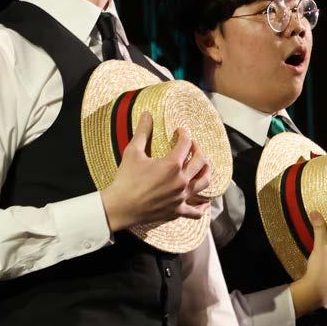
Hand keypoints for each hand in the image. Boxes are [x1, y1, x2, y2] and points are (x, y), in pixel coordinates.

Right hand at [101, 113, 210, 231]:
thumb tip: (147, 114)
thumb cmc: (125, 179)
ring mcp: (181, 197)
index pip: (186, 143)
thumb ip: (143, 132)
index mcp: (172, 164)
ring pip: (204, 182)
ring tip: (203, 166)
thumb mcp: (132, 152)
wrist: (120, 207)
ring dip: (206, 172)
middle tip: (192, 146)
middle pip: (200, 161)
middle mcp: (181, 180)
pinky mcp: (178, 211)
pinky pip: (196, 211)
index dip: (184, 134)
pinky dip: (202, 207)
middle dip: (198, 150)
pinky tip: (205, 202)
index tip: (180, 131)